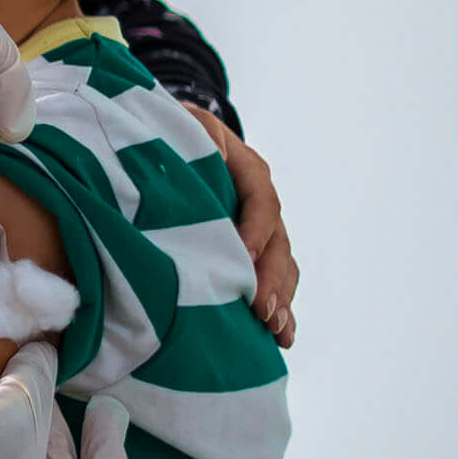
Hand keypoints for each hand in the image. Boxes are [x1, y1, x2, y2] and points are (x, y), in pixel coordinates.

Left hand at [183, 104, 296, 346]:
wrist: (175, 136)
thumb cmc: (176, 131)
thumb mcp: (186, 122)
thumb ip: (203, 135)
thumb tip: (219, 153)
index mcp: (249, 169)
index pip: (261, 202)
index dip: (254, 230)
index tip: (242, 256)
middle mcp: (261, 201)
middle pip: (277, 242)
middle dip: (270, 278)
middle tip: (261, 309)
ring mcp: (261, 227)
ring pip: (282, 265)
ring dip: (281, 298)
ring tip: (274, 329)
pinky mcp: (254, 249)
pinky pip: (276, 278)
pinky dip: (281, 306)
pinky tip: (281, 336)